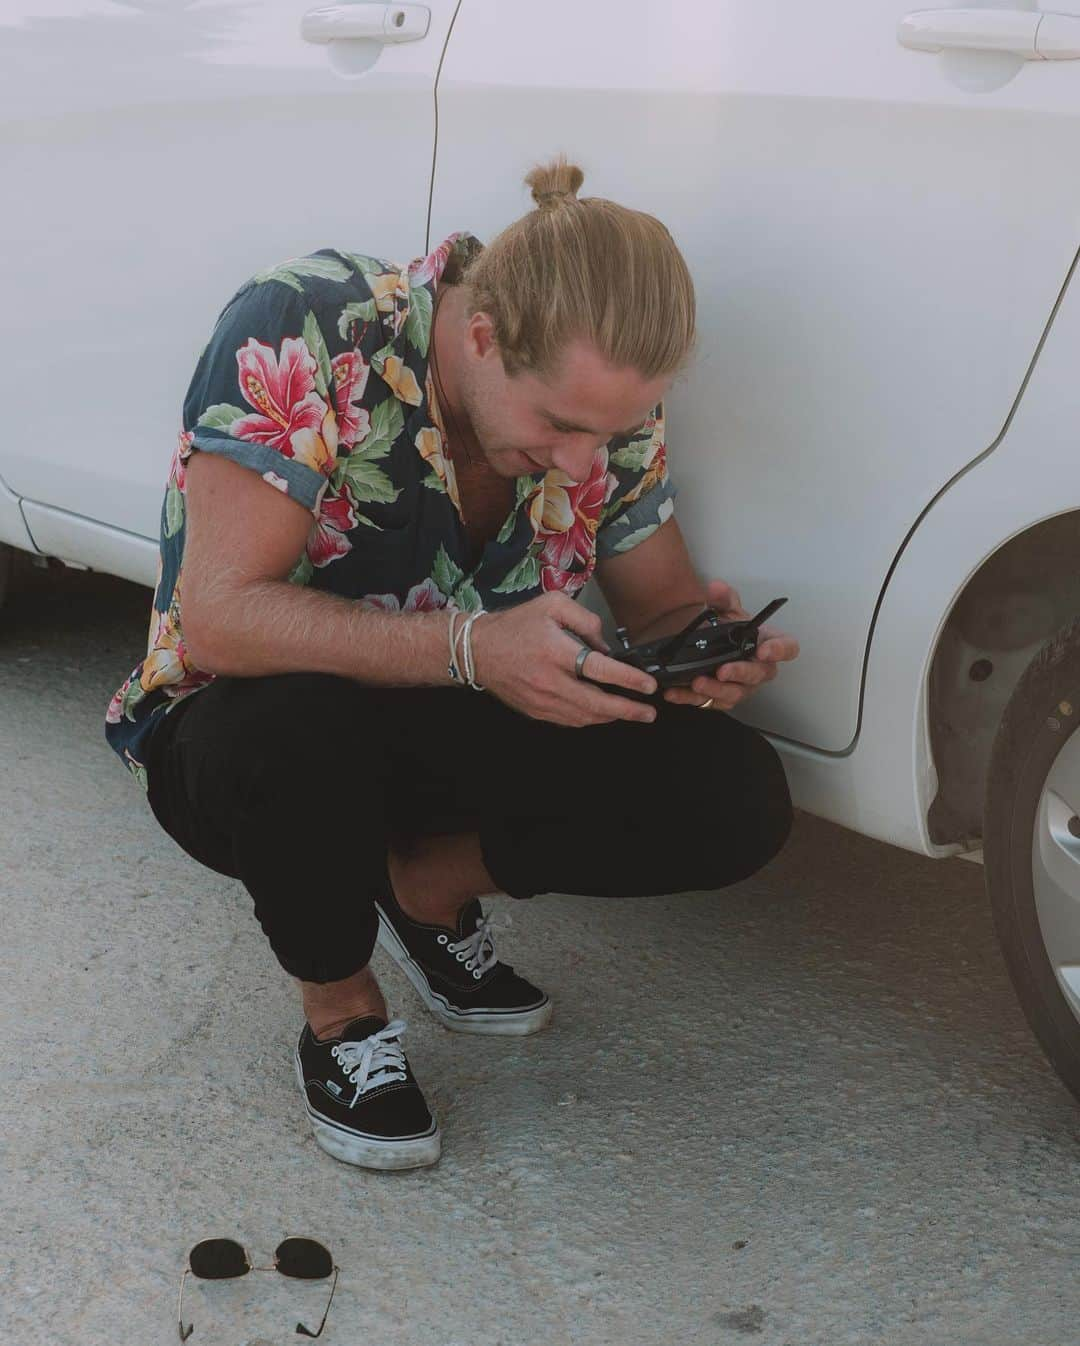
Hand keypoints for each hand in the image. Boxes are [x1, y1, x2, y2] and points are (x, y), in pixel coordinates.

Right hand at [471, 592, 658, 726]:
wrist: (477, 651)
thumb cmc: (515, 625)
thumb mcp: (552, 605)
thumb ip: (584, 619)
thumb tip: (606, 646)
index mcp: (556, 651)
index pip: (601, 670)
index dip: (629, 680)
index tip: (648, 686)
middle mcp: (550, 680)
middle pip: (597, 704)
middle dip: (628, 710)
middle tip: (649, 713)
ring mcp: (542, 700)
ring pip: (584, 717)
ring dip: (611, 717)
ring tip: (631, 713)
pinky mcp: (536, 711)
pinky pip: (569, 720)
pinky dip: (589, 718)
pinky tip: (601, 713)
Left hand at [661, 578, 799, 710]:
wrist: (707, 642)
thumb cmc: (728, 629)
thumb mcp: (726, 610)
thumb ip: (723, 599)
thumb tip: (717, 587)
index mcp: (769, 644)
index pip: (787, 648)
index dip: (780, 651)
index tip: (764, 650)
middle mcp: (759, 669)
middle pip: (759, 675)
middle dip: (741, 673)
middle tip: (723, 671)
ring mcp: (742, 686)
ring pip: (734, 693)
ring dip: (715, 690)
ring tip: (697, 682)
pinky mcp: (720, 698)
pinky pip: (707, 702)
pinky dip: (689, 698)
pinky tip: (675, 693)